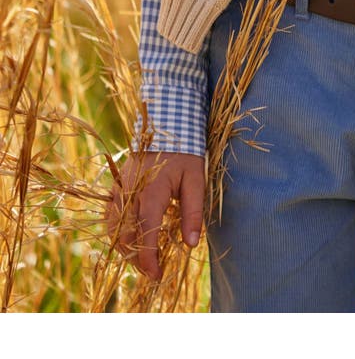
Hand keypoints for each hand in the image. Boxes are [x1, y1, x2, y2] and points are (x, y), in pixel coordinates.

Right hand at [105, 151, 205, 280]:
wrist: (164, 128)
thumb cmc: (184, 154)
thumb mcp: (196, 180)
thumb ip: (193, 211)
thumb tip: (192, 244)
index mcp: (151, 191)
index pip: (145, 233)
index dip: (149, 259)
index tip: (157, 275)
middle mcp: (129, 192)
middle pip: (125, 236)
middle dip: (136, 259)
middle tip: (152, 273)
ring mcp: (119, 189)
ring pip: (113, 229)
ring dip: (125, 249)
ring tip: (141, 261)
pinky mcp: (115, 187)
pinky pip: (109, 217)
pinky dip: (116, 234)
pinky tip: (129, 241)